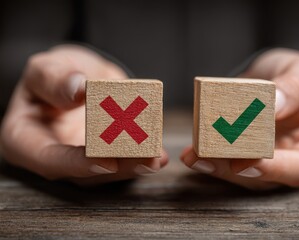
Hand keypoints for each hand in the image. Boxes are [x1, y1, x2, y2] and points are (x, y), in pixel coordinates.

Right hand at [0, 44, 167, 185]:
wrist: (72, 78)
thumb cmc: (51, 75)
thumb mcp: (44, 69)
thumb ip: (54, 79)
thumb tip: (78, 89)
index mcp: (26, 140)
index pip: (49, 160)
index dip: (78, 164)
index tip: (107, 161)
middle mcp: (54, 156)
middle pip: (85, 171)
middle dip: (118, 168)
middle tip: (145, 160)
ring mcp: (80, 159)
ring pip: (107, 171)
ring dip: (135, 166)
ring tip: (156, 158)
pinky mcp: (102, 155)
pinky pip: (121, 159)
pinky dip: (141, 156)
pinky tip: (159, 154)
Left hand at [181, 48, 298, 189]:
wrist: (275, 75)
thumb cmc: (297, 74)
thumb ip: (296, 86)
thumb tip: (273, 105)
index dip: (274, 169)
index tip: (246, 161)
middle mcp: (296, 159)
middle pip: (266, 176)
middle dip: (234, 169)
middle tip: (208, 157)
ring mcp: (269, 161)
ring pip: (242, 173)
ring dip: (216, 166)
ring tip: (194, 155)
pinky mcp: (246, 155)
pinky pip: (228, 161)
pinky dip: (209, 158)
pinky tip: (191, 153)